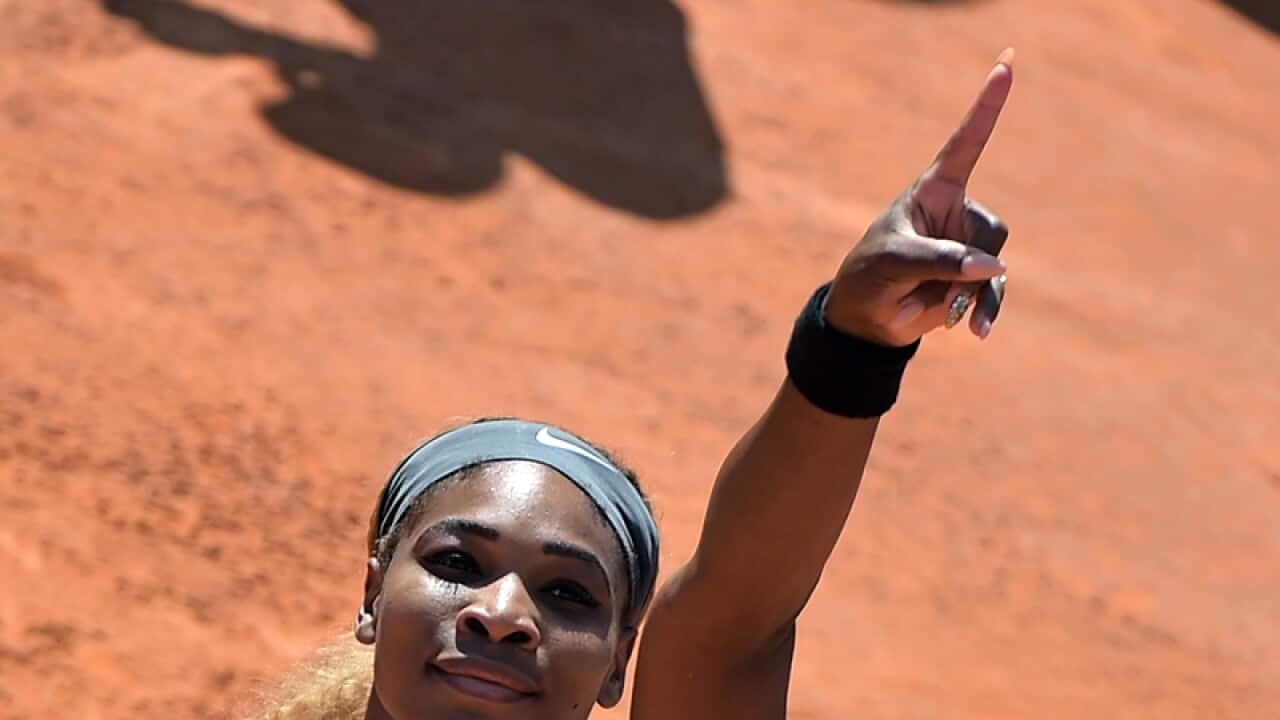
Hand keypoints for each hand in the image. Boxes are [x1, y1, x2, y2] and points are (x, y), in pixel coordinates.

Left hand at [825, 50, 1014, 346]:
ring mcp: (967, 245)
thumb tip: (993, 269)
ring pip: (995, 265)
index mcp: (932, 190)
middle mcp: (956, 212)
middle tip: (926, 285)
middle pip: (990, 231)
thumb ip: (941, 261)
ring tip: (935, 307)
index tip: (1006, 62)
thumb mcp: (894, 264)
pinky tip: (977, 333)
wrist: (866, 321)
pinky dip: (986, 312)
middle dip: (964, 265)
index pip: (966, 142)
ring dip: (968, 292)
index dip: (986, 106)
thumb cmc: (869, 277)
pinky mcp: (973, 278)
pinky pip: (994, 290)